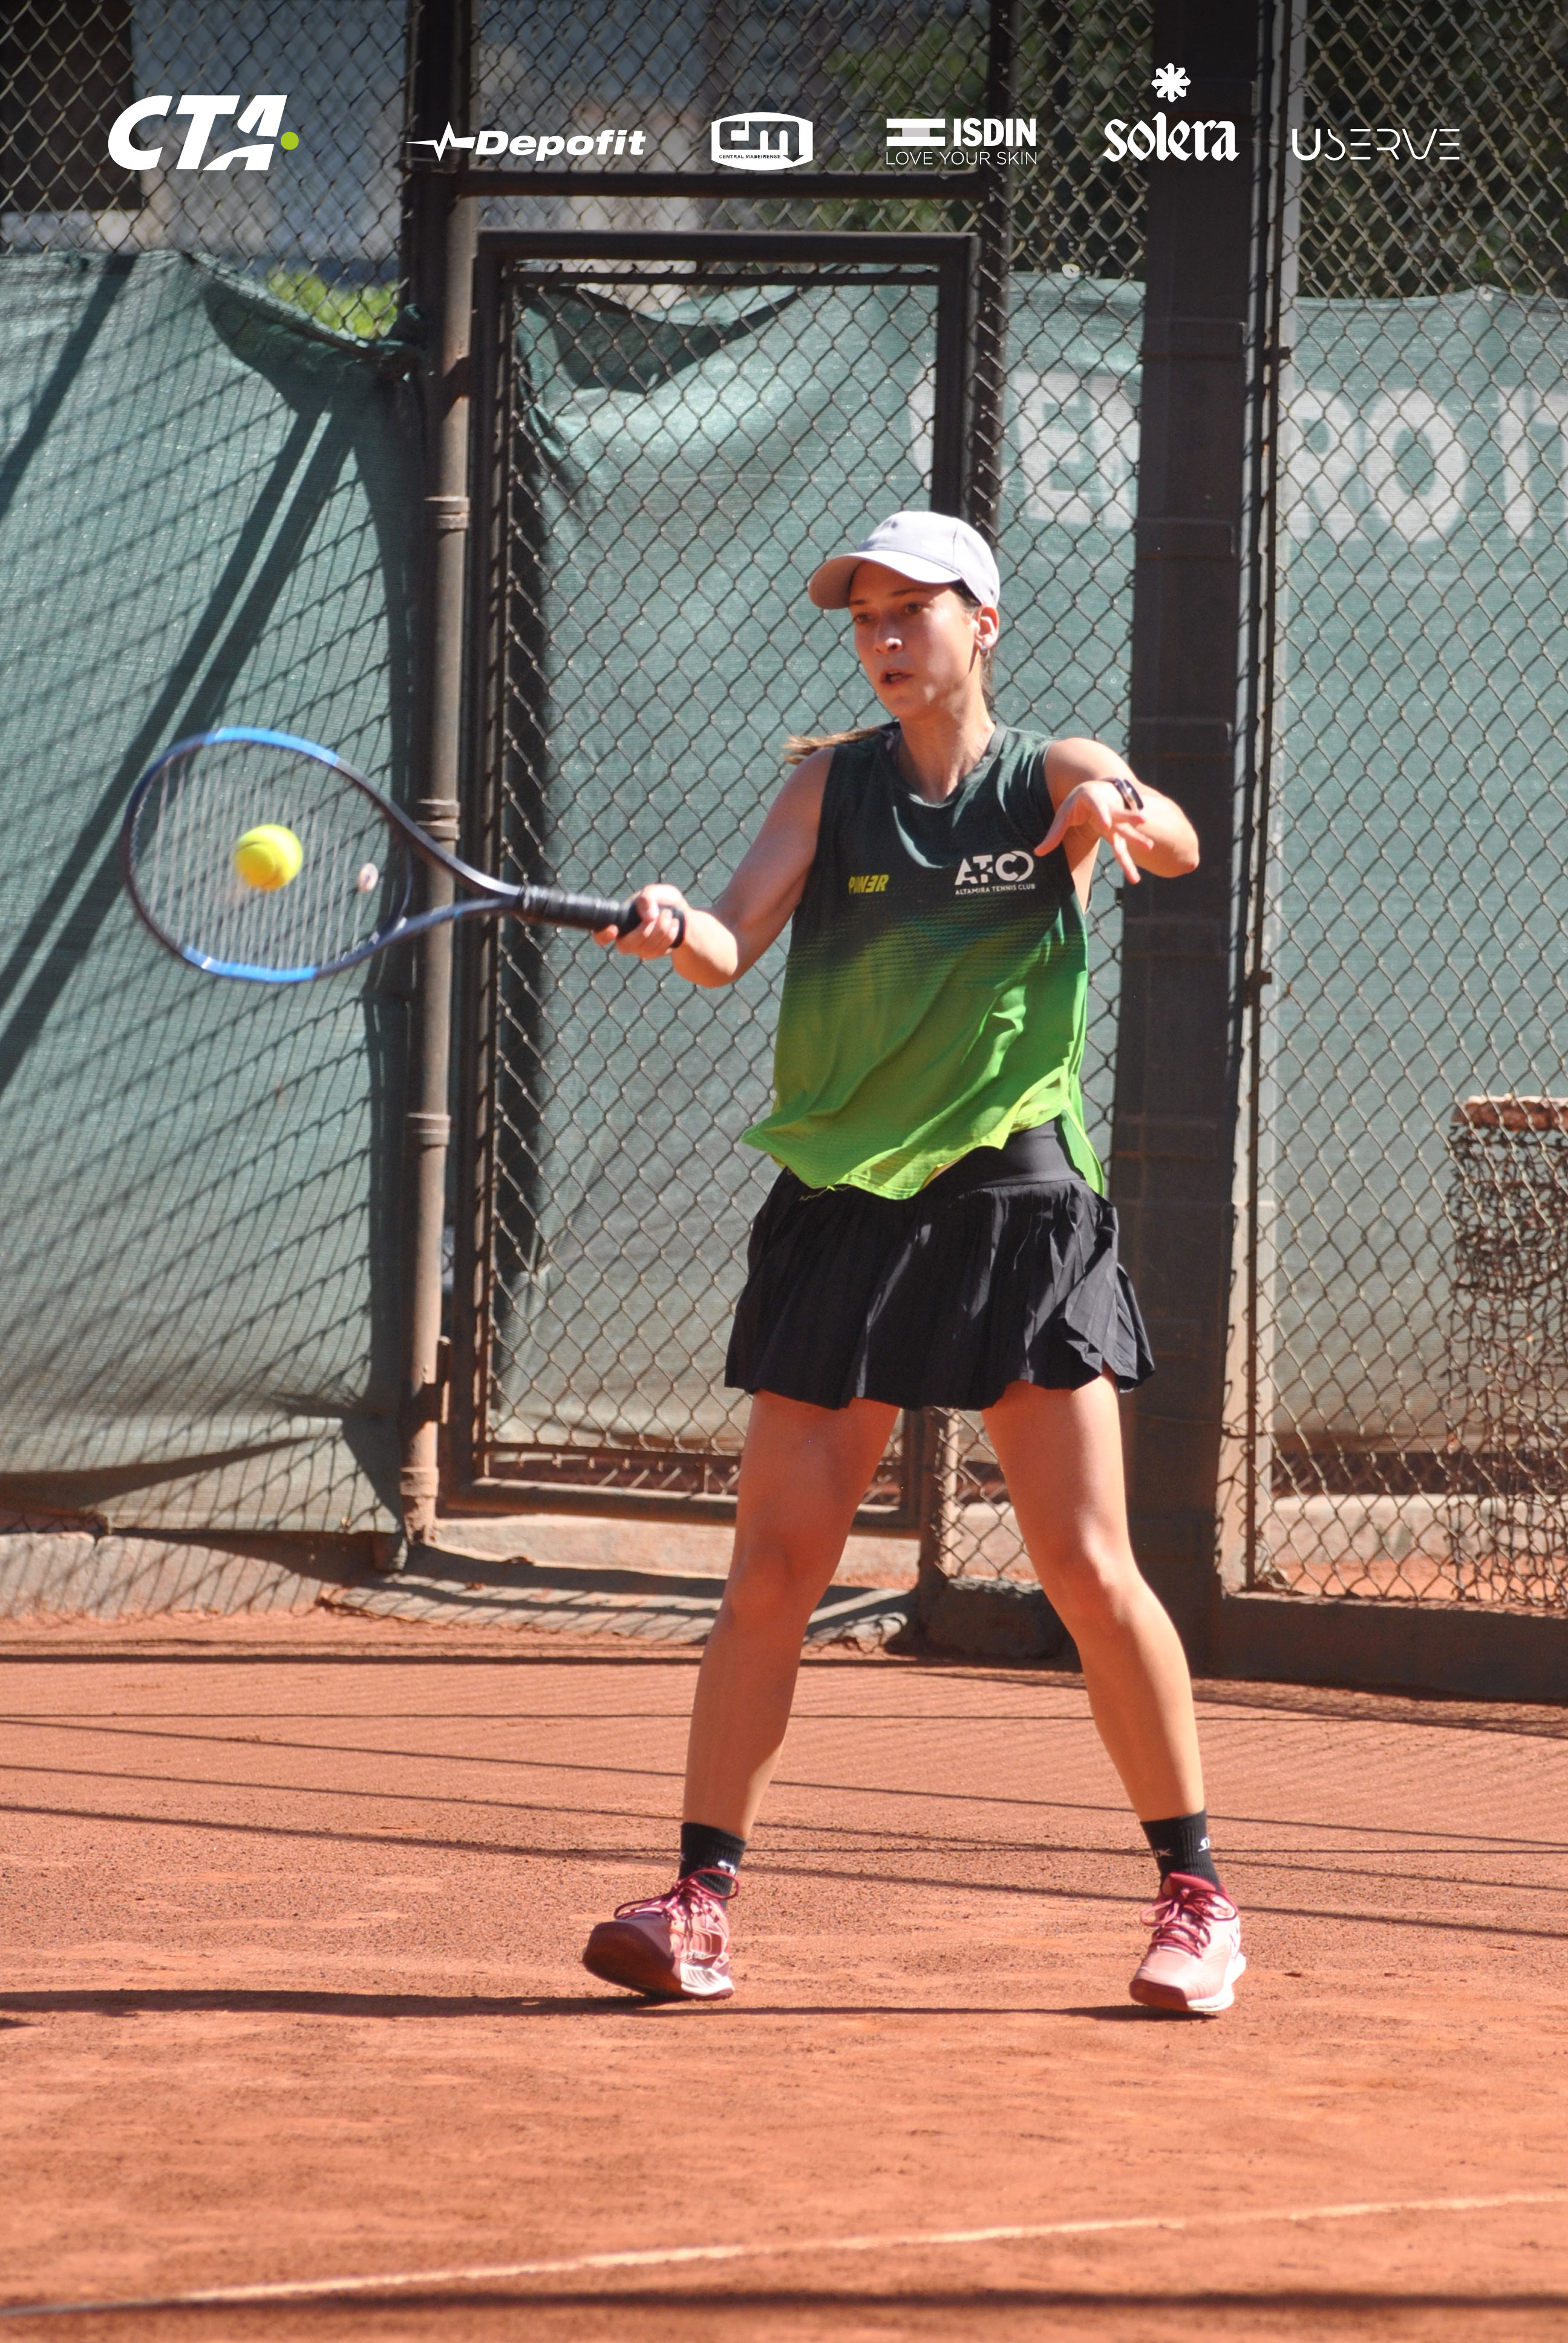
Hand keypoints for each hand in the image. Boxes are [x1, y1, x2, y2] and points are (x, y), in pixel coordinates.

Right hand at [594, 882, 689, 957]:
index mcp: (619, 921)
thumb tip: (649, 916)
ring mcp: (638, 949)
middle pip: (626, 945)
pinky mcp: (652, 953)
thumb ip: (648, 897)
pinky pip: (659, 950)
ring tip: (669, 914)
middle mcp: (625, 938)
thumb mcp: (656, 892)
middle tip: (662, 912)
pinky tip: (674, 924)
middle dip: (646, 929)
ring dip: (662, 929)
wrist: (679, 913)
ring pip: (645, 948)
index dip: (603, 936)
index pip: (600, 936)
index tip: (614, 928)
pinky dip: (670, 934)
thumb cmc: (662, 901)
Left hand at [1036, 781, 1153, 885]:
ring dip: (1137, 839)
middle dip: (1130, 820)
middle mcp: (1109, 809)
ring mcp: (1117, 822)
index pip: (1098, 806)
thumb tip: (1038, 853)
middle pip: (1120, 815)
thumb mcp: (1063, 815)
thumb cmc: (1077, 803)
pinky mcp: (1119, 833)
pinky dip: (1129, 859)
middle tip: (1143, 821)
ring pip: (1126, 832)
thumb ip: (1053, 834)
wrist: (1096, 791)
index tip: (1106, 823)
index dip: (1102, 814)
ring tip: (1149, 847)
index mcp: (1093, 800)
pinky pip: (1124, 846)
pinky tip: (1137, 873)